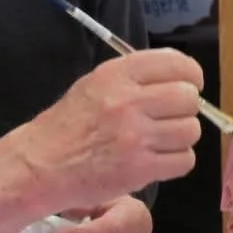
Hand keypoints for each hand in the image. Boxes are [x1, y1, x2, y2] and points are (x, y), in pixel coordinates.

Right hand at [13, 50, 204, 209]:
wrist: (41, 165)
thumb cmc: (69, 124)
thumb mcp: (95, 84)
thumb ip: (135, 77)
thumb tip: (181, 77)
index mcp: (117, 75)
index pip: (176, 63)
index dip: (191, 75)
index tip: (189, 84)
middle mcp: (128, 102)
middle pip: (188, 98)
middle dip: (186, 108)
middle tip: (171, 117)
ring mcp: (135, 137)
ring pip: (190, 131)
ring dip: (182, 137)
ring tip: (162, 140)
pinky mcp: (140, 169)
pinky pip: (184, 160)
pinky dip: (177, 161)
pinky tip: (159, 159)